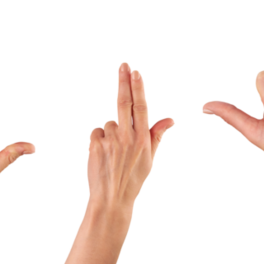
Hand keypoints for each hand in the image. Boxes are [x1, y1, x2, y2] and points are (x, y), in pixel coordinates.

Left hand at [86, 61, 174, 208]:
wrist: (111, 199)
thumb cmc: (133, 179)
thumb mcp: (150, 158)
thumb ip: (157, 135)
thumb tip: (170, 119)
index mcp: (141, 139)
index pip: (140, 107)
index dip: (137, 87)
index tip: (135, 71)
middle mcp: (126, 137)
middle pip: (123, 101)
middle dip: (123, 80)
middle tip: (123, 63)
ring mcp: (109, 140)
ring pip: (108, 122)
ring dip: (110, 130)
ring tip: (113, 151)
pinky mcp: (94, 145)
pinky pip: (95, 132)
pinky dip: (99, 138)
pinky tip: (103, 152)